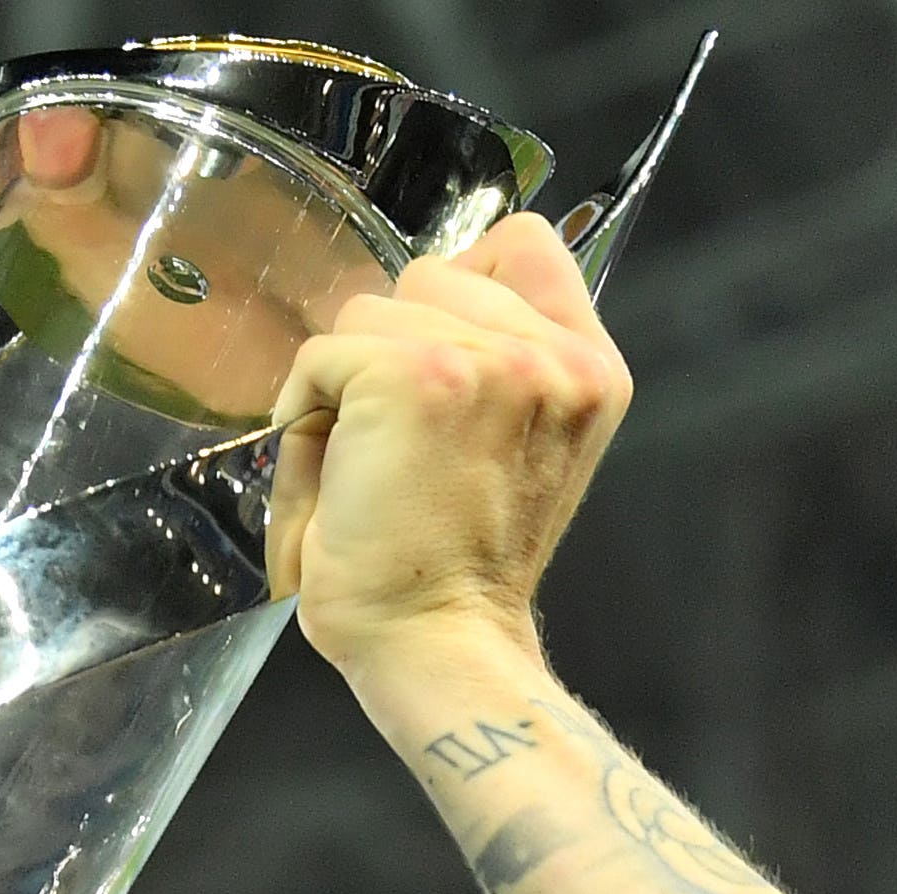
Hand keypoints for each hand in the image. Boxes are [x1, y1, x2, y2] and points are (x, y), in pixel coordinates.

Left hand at [264, 212, 631, 682]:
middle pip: (433, 273)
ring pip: (370, 311)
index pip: (527, 245)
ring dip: (347, 383)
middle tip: (398, 444)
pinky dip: (305, 414)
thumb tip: (409, 303)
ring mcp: (491, 359)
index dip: (462, 287)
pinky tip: (337, 475)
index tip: (437, 366)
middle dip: (394, 346)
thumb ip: (495, 365)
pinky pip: (323, 355)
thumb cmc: (457, 571)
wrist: (437, 645)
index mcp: (592, 371)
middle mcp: (556, 356)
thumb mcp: (518, 448)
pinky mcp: (416, 375)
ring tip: (368, 464)